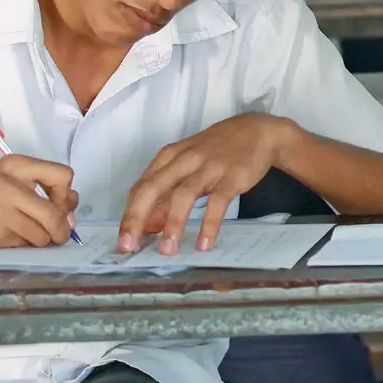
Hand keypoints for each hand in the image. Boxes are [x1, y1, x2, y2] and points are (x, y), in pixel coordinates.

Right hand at [0, 156, 77, 247]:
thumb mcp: (12, 177)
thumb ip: (45, 189)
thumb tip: (71, 218)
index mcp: (17, 165)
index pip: (63, 176)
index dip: (67, 194)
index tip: (60, 203)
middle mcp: (8, 185)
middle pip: (55, 213)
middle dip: (62, 229)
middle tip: (60, 234)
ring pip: (42, 234)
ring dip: (43, 239)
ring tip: (30, 233)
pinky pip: (24, 245)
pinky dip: (24, 244)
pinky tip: (11, 236)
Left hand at [118, 114, 289, 254]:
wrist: (259, 132)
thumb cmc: (217, 150)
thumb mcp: (188, 166)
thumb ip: (167, 193)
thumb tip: (148, 225)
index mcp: (170, 157)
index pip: (141, 186)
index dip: (129, 214)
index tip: (123, 241)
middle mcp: (185, 160)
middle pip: (153, 187)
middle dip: (137, 217)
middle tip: (129, 246)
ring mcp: (209, 167)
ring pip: (184, 194)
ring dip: (173, 223)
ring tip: (168, 250)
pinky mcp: (232, 176)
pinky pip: (218, 202)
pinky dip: (210, 223)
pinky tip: (205, 244)